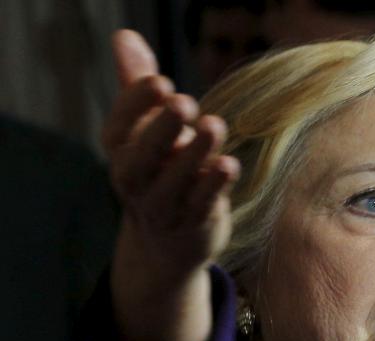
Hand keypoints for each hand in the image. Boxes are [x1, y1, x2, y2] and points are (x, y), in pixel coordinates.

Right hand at [104, 30, 239, 340]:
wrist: (167, 244)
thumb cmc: (161, 169)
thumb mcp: (147, 129)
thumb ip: (138, 85)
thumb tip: (125, 35)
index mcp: (121, 153)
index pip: (119, 127)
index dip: (136, 105)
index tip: (161, 81)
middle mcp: (136, 182)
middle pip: (143, 156)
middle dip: (162, 128)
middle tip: (184, 101)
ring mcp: (163, 207)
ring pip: (175, 182)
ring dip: (194, 154)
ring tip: (213, 124)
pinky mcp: (194, 225)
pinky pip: (202, 205)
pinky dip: (214, 186)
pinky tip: (228, 164)